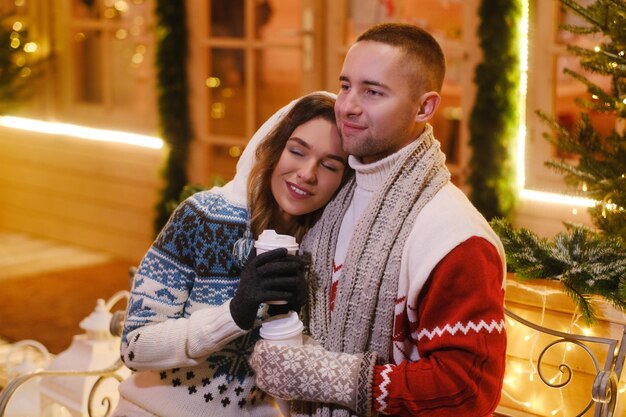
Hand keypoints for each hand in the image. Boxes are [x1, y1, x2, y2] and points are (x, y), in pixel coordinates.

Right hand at [230, 248, 305, 329]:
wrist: (239, 308)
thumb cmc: (248, 288)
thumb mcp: (247, 273)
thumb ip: (254, 262)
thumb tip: (258, 245)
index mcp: (249, 268)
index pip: (262, 257)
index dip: (273, 253)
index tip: (285, 250)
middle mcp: (250, 276)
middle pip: (270, 268)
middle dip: (285, 265)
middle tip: (298, 265)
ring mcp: (253, 287)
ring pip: (273, 282)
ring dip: (287, 280)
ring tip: (299, 279)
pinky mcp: (255, 298)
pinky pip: (272, 295)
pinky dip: (282, 295)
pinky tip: (291, 294)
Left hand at [249, 339, 376, 414]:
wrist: (325, 378)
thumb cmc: (315, 358)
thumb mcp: (304, 343)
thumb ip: (295, 341)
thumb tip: (295, 338)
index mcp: (269, 353)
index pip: (258, 348)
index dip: (263, 346)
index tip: (268, 345)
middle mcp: (265, 369)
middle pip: (256, 362)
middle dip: (261, 358)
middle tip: (270, 355)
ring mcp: (270, 384)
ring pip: (260, 376)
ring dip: (265, 371)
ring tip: (274, 367)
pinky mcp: (277, 394)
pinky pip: (269, 386)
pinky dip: (271, 382)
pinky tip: (280, 378)